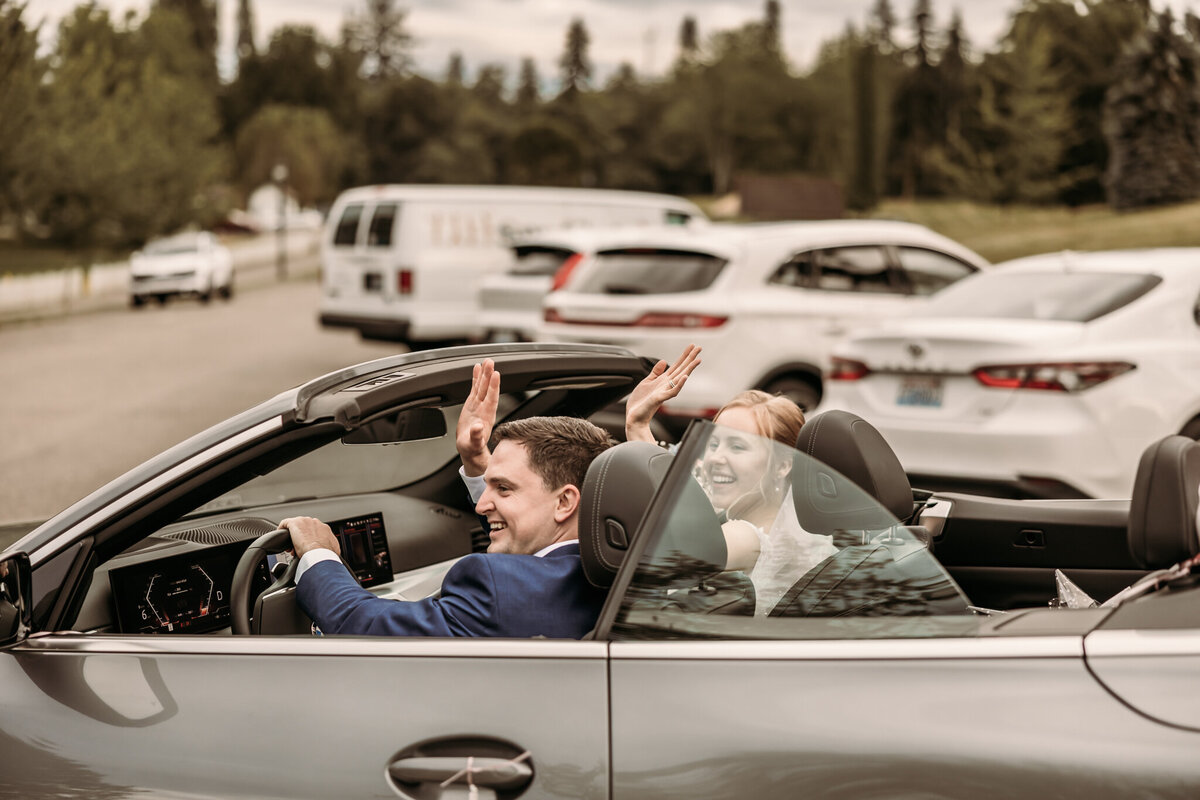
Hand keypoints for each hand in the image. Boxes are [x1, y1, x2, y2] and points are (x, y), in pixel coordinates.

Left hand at [279, 517, 338, 558]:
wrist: (320, 554)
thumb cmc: (326, 555)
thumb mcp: (334, 551)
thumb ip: (331, 548)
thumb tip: (333, 553)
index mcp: (325, 529)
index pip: (315, 531)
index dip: (309, 540)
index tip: (306, 547)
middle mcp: (315, 523)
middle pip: (305, 528)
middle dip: (301, 538)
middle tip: (297, 549)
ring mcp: (305, 522)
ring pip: (296, 526)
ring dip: (293, 535)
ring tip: (290, 547)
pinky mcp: (294, 523)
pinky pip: (285, 523)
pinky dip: (282, 529)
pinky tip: (281, 536)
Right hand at [456, 359, 500, 476]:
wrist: (469, 448)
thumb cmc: (472, 448)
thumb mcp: (473, 443)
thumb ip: (477, 435)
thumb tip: (478, 427)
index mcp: (486, 416)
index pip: (491, 398)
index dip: (493, 387)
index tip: (496, 375)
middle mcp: (484, 408)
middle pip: (487, 389)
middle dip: (489, 375)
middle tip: (490, 362)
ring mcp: (478, 405)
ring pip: (481, 386)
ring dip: (484, 374)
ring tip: (486, 361)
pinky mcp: (472, 404)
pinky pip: (474, 388)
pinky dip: (475, 378)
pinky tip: (476, 368)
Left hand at [625, 344, 700, 443]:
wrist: (634, 418)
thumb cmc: (640, 403)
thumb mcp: (646, 382)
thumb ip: (655, 372)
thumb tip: (664, 361)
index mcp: (663, 380)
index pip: (676, 365)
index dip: (684, 355)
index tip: (692, 346)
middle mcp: (666, 385)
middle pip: (681, 369)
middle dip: (690, 358)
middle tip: (699, 348)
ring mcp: (664, 391)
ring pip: (680, 378)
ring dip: (689, 369)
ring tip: (697, 360)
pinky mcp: (660, 399)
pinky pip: (672, 391)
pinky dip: (679, 385)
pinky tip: (684, 377)